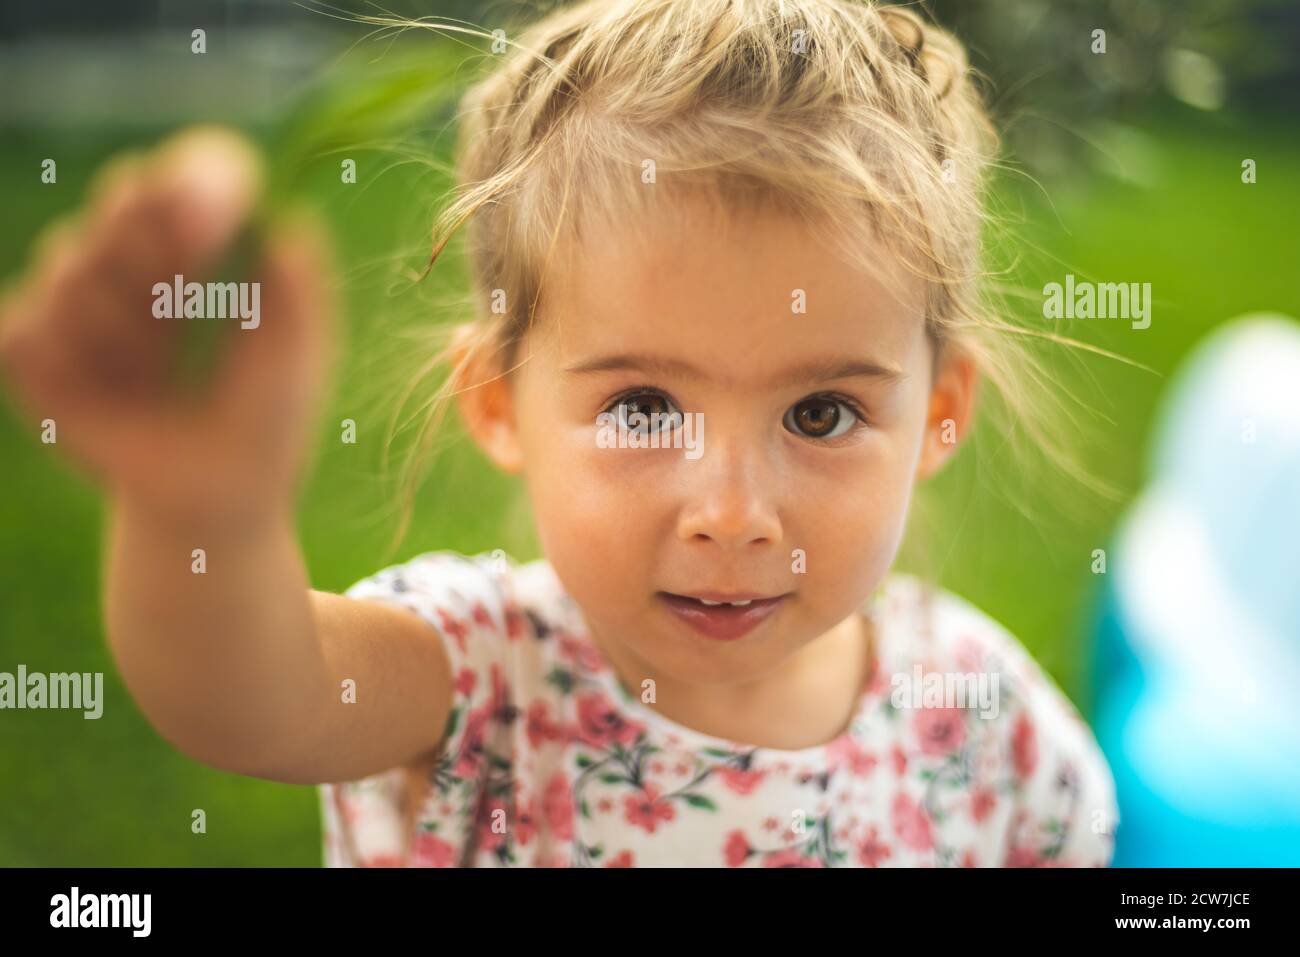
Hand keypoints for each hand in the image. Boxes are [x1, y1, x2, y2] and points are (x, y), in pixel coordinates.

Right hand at [0, 126, 333, 526]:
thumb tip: (285, 223)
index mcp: (203, 249)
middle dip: (151, 238)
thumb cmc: (269, 418)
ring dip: (119, 318)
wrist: (224, 495)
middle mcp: (136, 262)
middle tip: (185, 294)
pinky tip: (103, 394)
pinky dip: (64, 358)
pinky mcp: (35, 357)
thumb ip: (300, 287)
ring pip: (69, 259)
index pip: (190, 174)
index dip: (195, 180)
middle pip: (120, 195)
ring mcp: (80, 305)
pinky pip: (25, 326)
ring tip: (150, 373)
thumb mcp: (300, 352)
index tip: (216, 219)